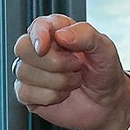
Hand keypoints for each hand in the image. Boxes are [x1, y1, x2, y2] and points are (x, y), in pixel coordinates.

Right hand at [13, 14, 129, 129]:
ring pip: (25, 72)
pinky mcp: (26, 92)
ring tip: (73, 81)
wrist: (106, 103)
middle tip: (76, 66)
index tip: (44, 47)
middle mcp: (38, 48)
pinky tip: (62, 94)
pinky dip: (50, 96)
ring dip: (58, 81)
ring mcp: (29, 70)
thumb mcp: (105, 50)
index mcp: (55, 30)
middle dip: (54, 62)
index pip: (37, 25)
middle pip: (23, 48)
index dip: (38, 35)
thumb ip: (86, 35)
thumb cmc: (103, 72)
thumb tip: (61, 34)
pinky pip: (25, 93)